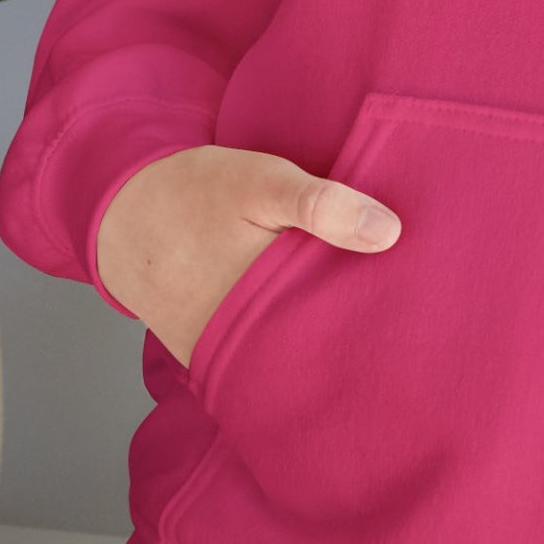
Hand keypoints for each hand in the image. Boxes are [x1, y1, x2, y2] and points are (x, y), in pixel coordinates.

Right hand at [94, 145, 401, 368]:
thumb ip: (320, 204)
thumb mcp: (260, 182)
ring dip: (326, 347)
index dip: (384, 325)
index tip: (424, 314)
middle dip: (361, 342)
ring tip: (377, 336)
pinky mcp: (208, 358)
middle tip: (412, 331)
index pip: (341, 330)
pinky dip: (289, 349)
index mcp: (264, 301)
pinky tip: (321, 332)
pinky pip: (259, 361)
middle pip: (321, 352)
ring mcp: (223, 357)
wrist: (119, 216)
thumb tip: (390, 233)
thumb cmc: (195, 193)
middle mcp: (242, 343)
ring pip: (292, 361)